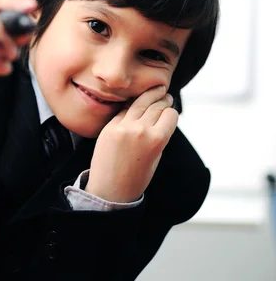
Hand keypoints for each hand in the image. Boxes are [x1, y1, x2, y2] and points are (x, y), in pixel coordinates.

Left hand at [85, 86, 176, 202]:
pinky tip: (137, 100)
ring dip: (150, 95)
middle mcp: (141, 130)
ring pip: (140, 102)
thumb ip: (159, 135)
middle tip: (166, 96)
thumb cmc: (136, 177)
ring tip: (156, 91)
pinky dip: (133, 104)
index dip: (172, 113)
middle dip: (163, 100)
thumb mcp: (156, 157)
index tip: (171, 112)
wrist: (110, 190)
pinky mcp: (110, 126)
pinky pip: (124, 110)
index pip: (170, 114)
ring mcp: (123, 126)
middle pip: (156, 106)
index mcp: (157, 140)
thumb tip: (162, 115)